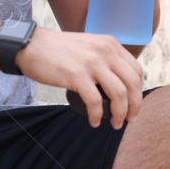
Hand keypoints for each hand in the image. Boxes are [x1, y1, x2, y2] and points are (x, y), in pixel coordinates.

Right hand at [15, 26, 143, 127]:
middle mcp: (105, 51)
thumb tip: (118, 83)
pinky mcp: (76, 74)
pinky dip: (97, 115)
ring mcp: (92, 62)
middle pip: (132, 84)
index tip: (134, 105)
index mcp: (111, 44)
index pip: (136, 71)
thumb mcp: (89, 46)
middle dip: (134, 106)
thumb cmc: (58, 51)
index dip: (139, 92)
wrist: (30, 46)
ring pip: (119, 94)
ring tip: (115, 124)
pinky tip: (94, 122)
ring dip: (119, 113)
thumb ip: (104, 58)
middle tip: (129, 120)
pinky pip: (95, 101)